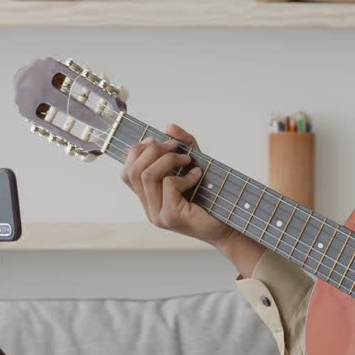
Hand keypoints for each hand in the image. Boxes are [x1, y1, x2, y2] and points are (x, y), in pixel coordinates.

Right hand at [122, 123, 232, 245]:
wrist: (227, 227)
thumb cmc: (212, 199)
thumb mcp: (195, 165)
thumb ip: (184, 146)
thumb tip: (169, 127)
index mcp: (149, 198)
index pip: (126, 172)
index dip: (139, 151)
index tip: (161, 142)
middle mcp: (148, 208)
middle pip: (133, 170)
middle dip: (154, 151)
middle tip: (176, 147)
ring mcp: (157, 215)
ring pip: (148, 175)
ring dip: (169, 159)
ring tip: (188, 160)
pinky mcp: (170, 217)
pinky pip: (169, 185)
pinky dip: (184, 175)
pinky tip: (197, 176)